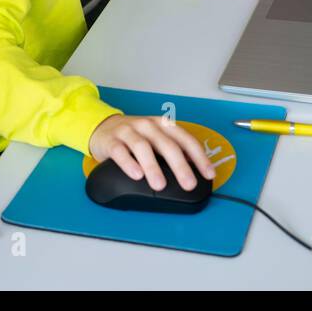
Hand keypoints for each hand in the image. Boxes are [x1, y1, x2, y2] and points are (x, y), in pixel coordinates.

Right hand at [88, 115, 216, 190]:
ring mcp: (128, 131)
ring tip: (160, 185)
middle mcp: (148, 126)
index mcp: (163, 125)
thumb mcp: (156, 139)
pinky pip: (120, 151)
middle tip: (188, 184)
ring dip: (153, 167)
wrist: (103, 127)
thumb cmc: (135, 137)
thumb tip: (194, 169)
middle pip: (167, 145)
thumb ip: (173, 150)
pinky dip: (129, 163)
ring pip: (143, 147)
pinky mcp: (111, 140)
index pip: (185, 140)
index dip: (199, 157)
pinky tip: (136, 175)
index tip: (208, 174)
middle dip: (180, 166)